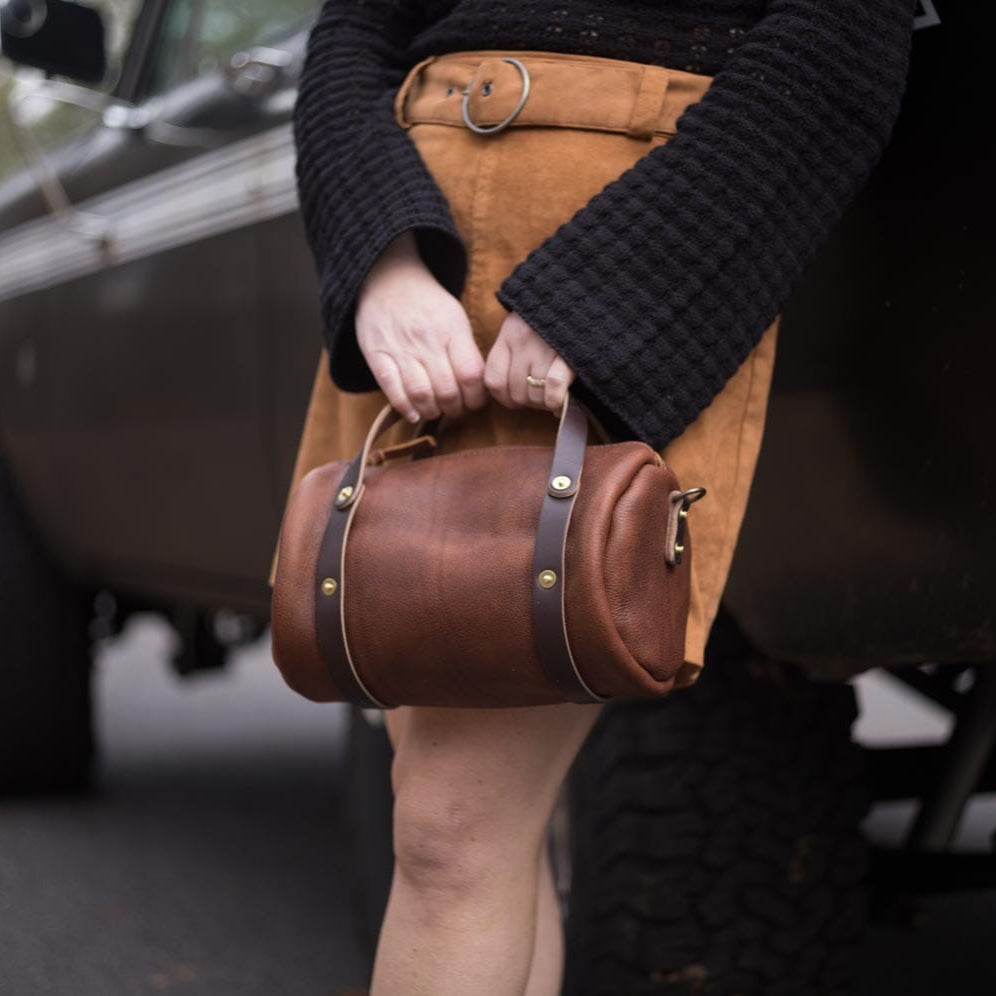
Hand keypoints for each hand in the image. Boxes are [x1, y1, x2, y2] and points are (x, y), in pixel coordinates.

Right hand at [356, 231, 486, 422]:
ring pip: (421, 394)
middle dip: (456, 410)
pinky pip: (392, 389)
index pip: (471, 375)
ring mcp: (401, 349)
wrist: (388, 279)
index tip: (475, 402)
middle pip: (448, 391)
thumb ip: (466, 351)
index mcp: (452, 331)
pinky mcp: (377, 355)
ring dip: (432, 412)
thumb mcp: (456, 318)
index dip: (477, 398)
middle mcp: (427, 341)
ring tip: (436, 412)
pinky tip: (414, 412)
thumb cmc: (428, 304)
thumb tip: (478, 388)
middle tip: (456, 411)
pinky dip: (405, 407)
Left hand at [484, 311, 575, 413]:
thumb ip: (514, 357)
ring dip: (544, 404)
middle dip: (530, 402)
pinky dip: (556, 401)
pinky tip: (561, 401)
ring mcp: (543, 348)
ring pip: (534, 395)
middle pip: (515, 393)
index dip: (505, 399)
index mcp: (509, 335)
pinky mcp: (567, 354)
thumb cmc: (555, 317)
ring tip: (555, 395)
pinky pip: (553, 388)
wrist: (581, 296)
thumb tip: (515, 401)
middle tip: (543, 396)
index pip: (493, 382)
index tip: (518, 400)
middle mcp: (522, 341)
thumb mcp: (526, 328)